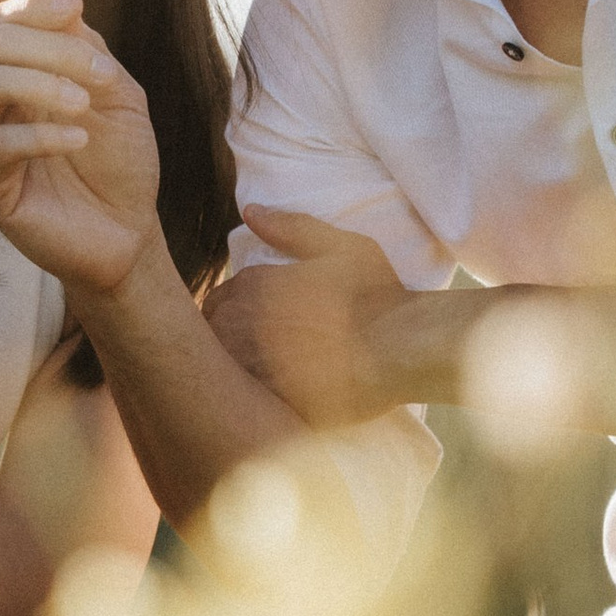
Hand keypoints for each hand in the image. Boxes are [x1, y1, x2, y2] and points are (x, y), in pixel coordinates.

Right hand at [0, 0, 163, 297]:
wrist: (128, 231)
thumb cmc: (120, 162)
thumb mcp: (117, 96)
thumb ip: (90, 53)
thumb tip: (66, 6)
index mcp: (23, 74)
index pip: (4, 23)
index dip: (32, 6)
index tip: (74, 6)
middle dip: (49, 49)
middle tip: (99, 75)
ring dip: (34, 83)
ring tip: (82, 104)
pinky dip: (38, 135)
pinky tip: (78, 139)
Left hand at [207, 209, 423, 427]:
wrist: (402, 350)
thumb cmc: (377, 295)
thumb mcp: (342, 247)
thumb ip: (292, 228)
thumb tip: (251, 212)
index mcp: (253, 286)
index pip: (217, 300)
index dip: (234, 312)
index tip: (254, 322)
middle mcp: (241, 324)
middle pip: (213, 336)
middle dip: (230, 340)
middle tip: (262, 350)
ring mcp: (249, 366)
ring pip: (223, 370)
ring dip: (238, 369)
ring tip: (271, 374)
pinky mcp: (264, 403)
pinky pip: (243, 403)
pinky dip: (254, 400)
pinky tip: (279, 398)